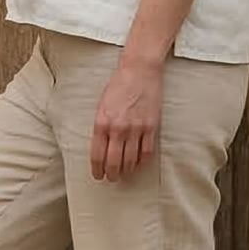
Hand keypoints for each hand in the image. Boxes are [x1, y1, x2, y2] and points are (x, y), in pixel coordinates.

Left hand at [91, 55, 163, 181]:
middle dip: (112, 174)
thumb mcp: (101, 106)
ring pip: (131, 160)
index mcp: (102, 123)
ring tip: (124, 173)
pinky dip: (142, 161)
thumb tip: (102, 147)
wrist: (139, 71)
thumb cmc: (118, 86)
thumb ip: (101, 127)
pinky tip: (139, 163)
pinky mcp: (151, 127)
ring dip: (127, 170)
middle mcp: (118, 128)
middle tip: (111, 178)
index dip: (97, 170)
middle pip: (114, 162)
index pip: (97, 155)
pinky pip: (147, 152)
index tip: (98, 176)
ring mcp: (136, 129)